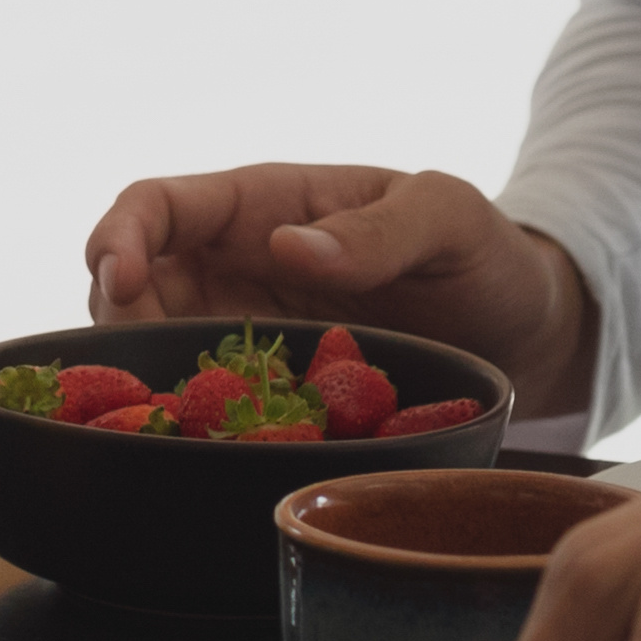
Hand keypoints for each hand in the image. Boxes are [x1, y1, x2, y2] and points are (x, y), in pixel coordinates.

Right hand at [83, 160, 597, 410]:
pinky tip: (205, 439)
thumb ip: (380, 230)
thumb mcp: (450, 220)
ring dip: (142, 373)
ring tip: (173, 411)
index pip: (158, 204)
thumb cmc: (487, 254)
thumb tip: (290, 246)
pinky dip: (187, 417)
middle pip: (130, 279)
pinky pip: (203, 398)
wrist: (524, 330)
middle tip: (146, 369)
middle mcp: (237, 262)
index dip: (120, 236)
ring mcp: (246, 327)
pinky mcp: (265, 386)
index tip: (122, 283)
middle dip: (115, 319)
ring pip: (151, 343)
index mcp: (267, 202)